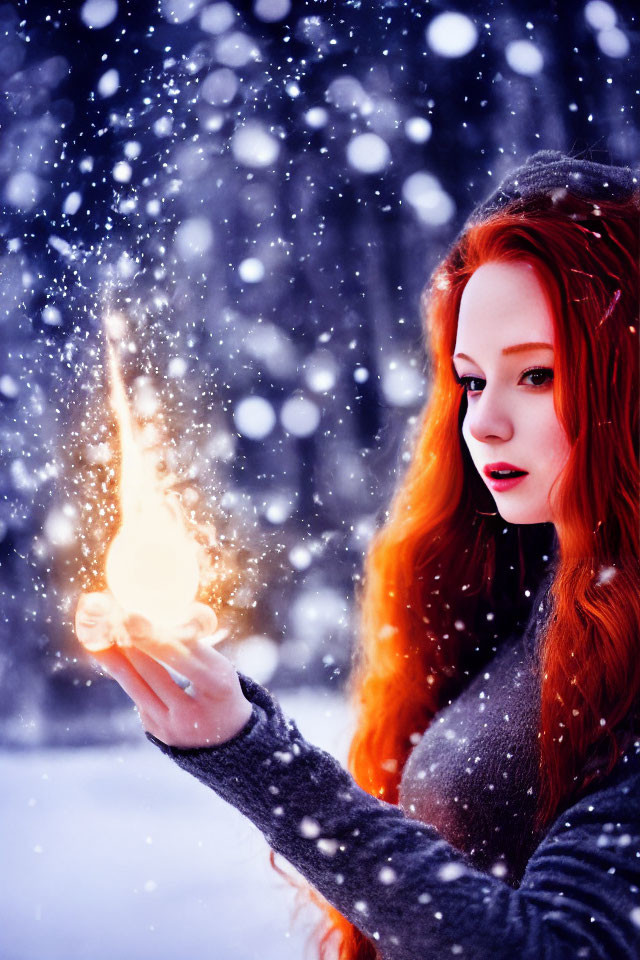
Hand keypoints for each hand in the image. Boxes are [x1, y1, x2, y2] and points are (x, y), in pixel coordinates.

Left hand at [75, 592, 252, 747]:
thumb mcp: (220, 666)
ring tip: (99, 630)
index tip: (133, 615)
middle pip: (154, 672)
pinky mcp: (154, 730)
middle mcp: (192, 712)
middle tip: (113, 616)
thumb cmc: (220, 688)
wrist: (225, 735)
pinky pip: (135, 693)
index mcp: (218, 688)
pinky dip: (122, 670)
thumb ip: (192, 646)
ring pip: (135, 685)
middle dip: (131, 641)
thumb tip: (155, 619)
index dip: (156, 638)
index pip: (183, 659)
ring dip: (116, 655)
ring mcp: (170, 725)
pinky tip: (108, 650)